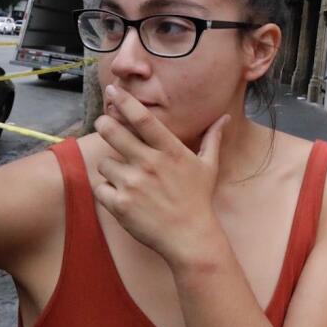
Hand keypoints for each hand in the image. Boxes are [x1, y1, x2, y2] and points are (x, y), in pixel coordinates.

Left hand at [93, 84, 230, 267]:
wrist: (190, 237)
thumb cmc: (198, 199)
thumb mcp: (208, 166)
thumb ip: (213, 138)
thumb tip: (225, 117)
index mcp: (169, 151)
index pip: (143, 119)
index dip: (125, 101)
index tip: (114, 89)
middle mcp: (149, 164)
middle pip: (112, 132)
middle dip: (104, 124)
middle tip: (104, 123)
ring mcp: (133, 184)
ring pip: (104, 163)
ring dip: (110, 167)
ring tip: (125, 177)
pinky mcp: (120, 204)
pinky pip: (101, 188)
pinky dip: (107, 191)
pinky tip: (122, 196)